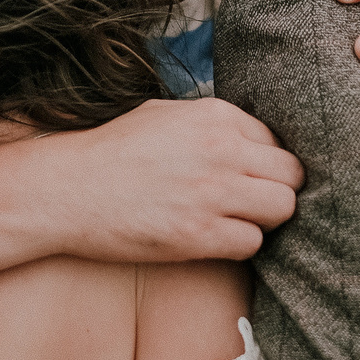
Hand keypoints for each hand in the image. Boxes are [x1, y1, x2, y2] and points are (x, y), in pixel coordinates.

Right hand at [27, 99, 300, 263]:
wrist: (67, 190)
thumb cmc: (112, 152)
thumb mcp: (165, 115)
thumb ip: (212, 124)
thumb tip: (251, 139)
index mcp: (215, 116)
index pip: (277, 141)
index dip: (266, 164)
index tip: (249, 178)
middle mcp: (221, 150)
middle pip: (291, 176)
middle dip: (276, 191)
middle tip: (252, 203)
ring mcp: (212, 194)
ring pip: (282, 209)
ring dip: (263, 220)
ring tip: (235, 221)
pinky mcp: (198, 235)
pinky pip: (252, 244)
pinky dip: (239, 245)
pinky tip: (213, 239)